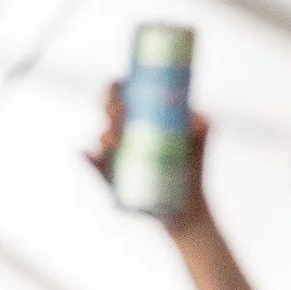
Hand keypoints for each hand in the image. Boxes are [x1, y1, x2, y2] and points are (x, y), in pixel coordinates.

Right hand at [86, 90, 212, 235]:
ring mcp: (116, 153)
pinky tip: (87, 154)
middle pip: (109, 111)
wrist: (188, 204)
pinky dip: (87, 158)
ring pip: (101, 137)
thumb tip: (199, 120)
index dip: (116, 87)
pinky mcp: (110, 176)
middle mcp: (126, 131)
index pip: (123, 93)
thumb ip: (203, 127)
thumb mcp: (199, 142)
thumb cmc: (191, 164)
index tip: (121, 85)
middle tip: (120, 113)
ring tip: (114, 140)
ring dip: (103, 134)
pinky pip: (93, 164)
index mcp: (143, 115)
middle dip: (109, 106)